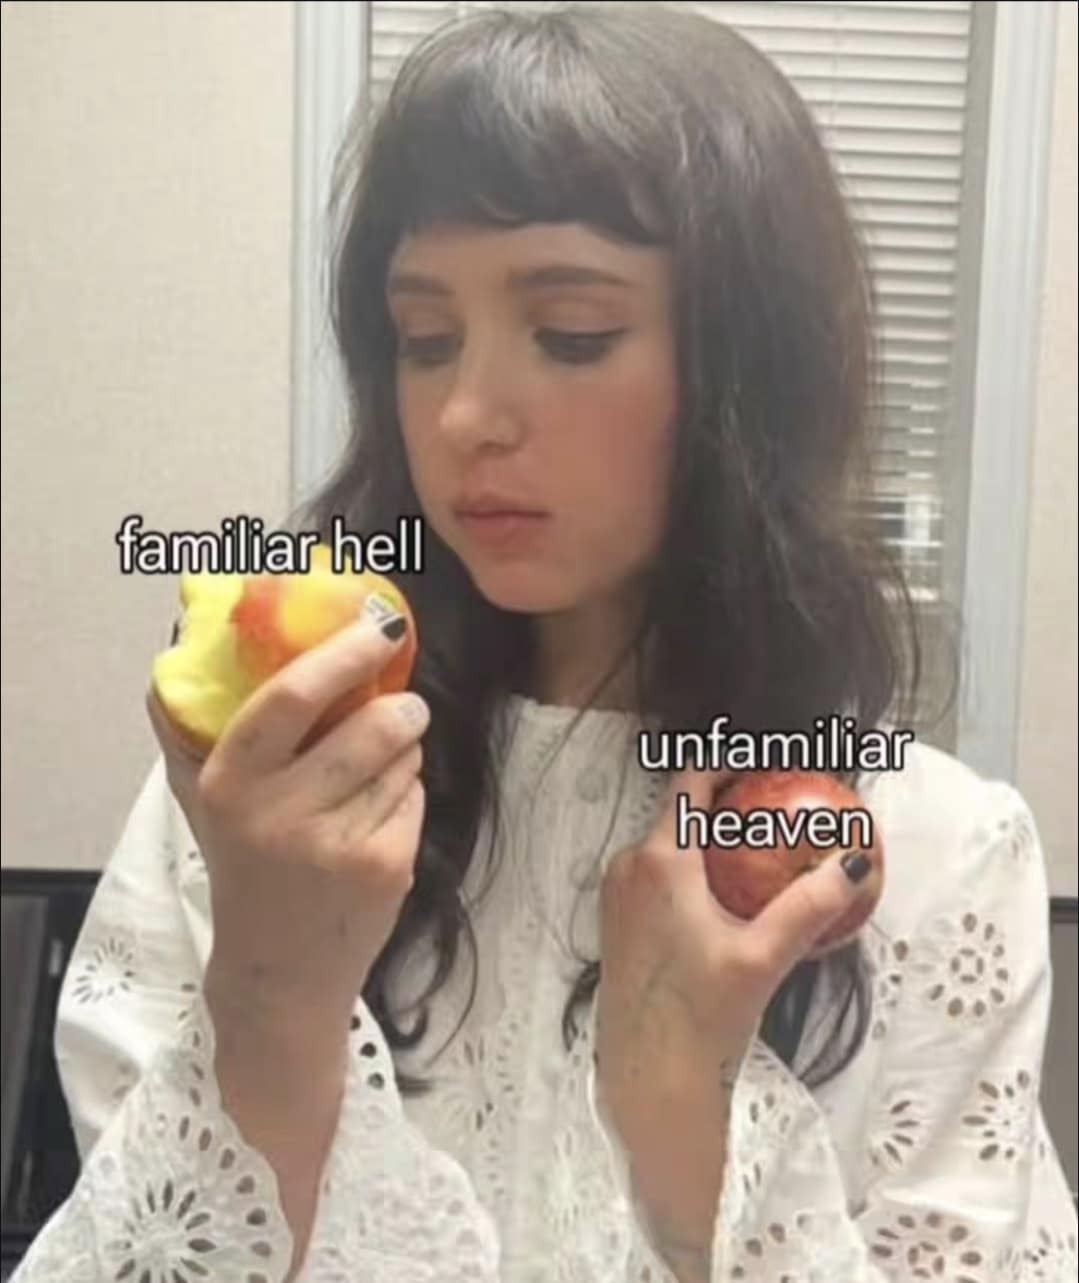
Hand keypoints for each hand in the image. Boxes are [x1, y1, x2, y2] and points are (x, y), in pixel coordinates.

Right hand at [146, 610, 428, 1042]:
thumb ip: (194, 728)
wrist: (277, 973)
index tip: (378, 625)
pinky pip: (416, 799)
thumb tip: (187, 638)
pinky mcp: (385, 868)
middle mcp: (279, 814)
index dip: (341, 653)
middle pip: (373, 725)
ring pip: (403, 758)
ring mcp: (338, 845)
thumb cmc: (245, 868)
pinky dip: (408, 798)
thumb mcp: (205, 802)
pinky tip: (377, 822)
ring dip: (403, 754)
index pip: (289, 698)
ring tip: (373, 778)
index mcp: (230, 783)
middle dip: (403, 706)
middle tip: (404, 705)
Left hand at [596, 765, 871, 1270]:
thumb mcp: (763, 957)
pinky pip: (654, 873)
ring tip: (756, 848)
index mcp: (660, 860)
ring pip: (666, 844)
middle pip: (679, 811)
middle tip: (774, 809)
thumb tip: (854, 864)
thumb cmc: (701, 1015)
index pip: (690, 782)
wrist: (646, 1074)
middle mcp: (629, 865)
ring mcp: (616, 892)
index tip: (766, 765)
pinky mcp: (615, 918)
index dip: (727, 764)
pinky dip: (688, 868)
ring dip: (706, 838)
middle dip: (724, 804)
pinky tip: (725, 892)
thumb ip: (809, 906)